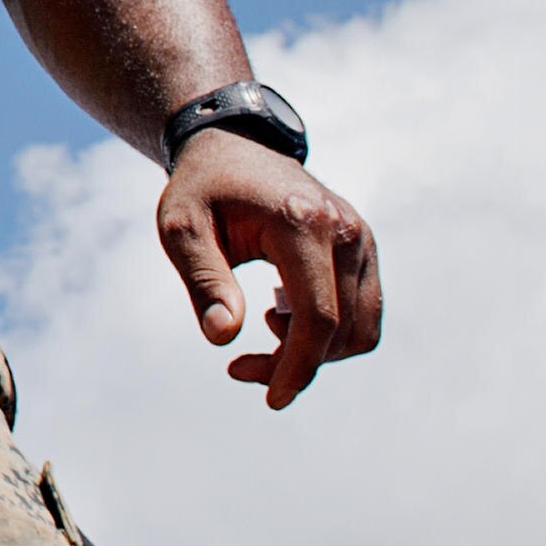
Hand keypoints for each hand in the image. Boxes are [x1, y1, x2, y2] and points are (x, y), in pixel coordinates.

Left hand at [155, 129, 382, 409]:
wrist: (233, 145)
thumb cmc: (201, 188)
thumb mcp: (182, 229)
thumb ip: (204, 280)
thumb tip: (223, 337)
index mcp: (302, 223)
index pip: (317, 317)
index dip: (297, 367)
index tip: (272, 400)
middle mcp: (345, 230)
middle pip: (341, 330)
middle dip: (295, 364)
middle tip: (240, 366)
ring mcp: (361, 238)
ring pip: (361, 327)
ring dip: (315, 351)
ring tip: (260, 325)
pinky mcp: (363, 247)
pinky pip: (363, 311)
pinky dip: (329, 330)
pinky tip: (281, 311)